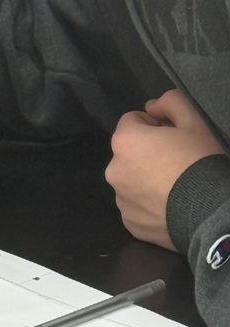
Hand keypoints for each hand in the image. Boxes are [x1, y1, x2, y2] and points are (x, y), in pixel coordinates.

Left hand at [105, 89, 224, 249]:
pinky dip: (148, 205)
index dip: (154, 126)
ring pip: (131, 180)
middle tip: (175, 162)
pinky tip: (170, 206)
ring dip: (145, 179)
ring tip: (174, 187)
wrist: (213, 213)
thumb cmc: (200, 163)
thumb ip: (170, 102)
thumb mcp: (194, 121)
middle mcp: (114, 169)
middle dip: (147, 153)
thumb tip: (151, 107)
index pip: (132, 121)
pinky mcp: (130, 223)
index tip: (172, 138)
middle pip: (130, 152)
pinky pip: (136, 206)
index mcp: (124, 141)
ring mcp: (121, 199)